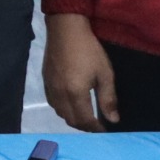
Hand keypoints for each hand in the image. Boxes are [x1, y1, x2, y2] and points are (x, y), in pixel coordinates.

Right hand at [44, 13, 119, 129]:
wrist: (65, 29)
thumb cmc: (89, 50)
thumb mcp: (105, 74)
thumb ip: (108, 99)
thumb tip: (113, 120)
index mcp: (75, 93)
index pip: (85, 120)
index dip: (96, 129)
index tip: (106, 130)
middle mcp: (60, 94)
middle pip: (70, 120)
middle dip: (85, 126)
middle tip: (97, 125)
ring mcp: (50, 88)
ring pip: (60, 113)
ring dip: (73, 118)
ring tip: (85, 115)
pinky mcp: (46, 80)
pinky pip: (53, 103)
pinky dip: (63, 109)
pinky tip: (71, 103)